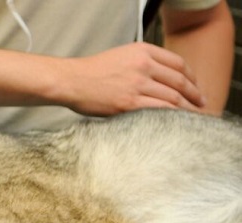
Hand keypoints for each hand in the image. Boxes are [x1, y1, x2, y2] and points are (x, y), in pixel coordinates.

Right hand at [60, 42, 205, 115]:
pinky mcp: (129, 103)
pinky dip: (172, 117)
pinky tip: (177, 122)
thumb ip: (142, 63)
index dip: (192, 77)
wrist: (70, 81)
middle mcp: (143, 65)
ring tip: (193, 116)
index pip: (178, 63)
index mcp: (142, 51)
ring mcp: (137, 84)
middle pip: (179, 81)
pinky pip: (159, 110)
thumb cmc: (91, 72)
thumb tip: (161, 80)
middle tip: (201, 103)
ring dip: (187, 108)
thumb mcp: (121, 56)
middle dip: (194, 94)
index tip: (196, 86)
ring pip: (173, 97)